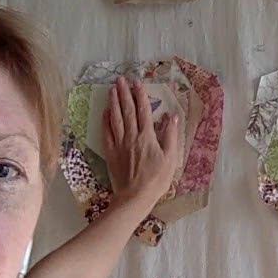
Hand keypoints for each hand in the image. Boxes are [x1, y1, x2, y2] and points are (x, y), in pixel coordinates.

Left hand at [101, 76, 180, 209]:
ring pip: (116, 119)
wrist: (135, 197)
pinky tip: (105, 112)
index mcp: (147, 137)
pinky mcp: (111, 153)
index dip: (140, 95)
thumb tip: (172, 116)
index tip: (138, 82)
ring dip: (114, 103)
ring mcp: (119, 144)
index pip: (144, 111)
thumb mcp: (170, 158)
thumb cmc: (156, 179)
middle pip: (128, 111)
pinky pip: (107, 133)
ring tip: (112, 89)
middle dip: (124, 94)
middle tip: (121, 79)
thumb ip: (170, 135)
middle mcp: (132, 136)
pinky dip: (106, 121)